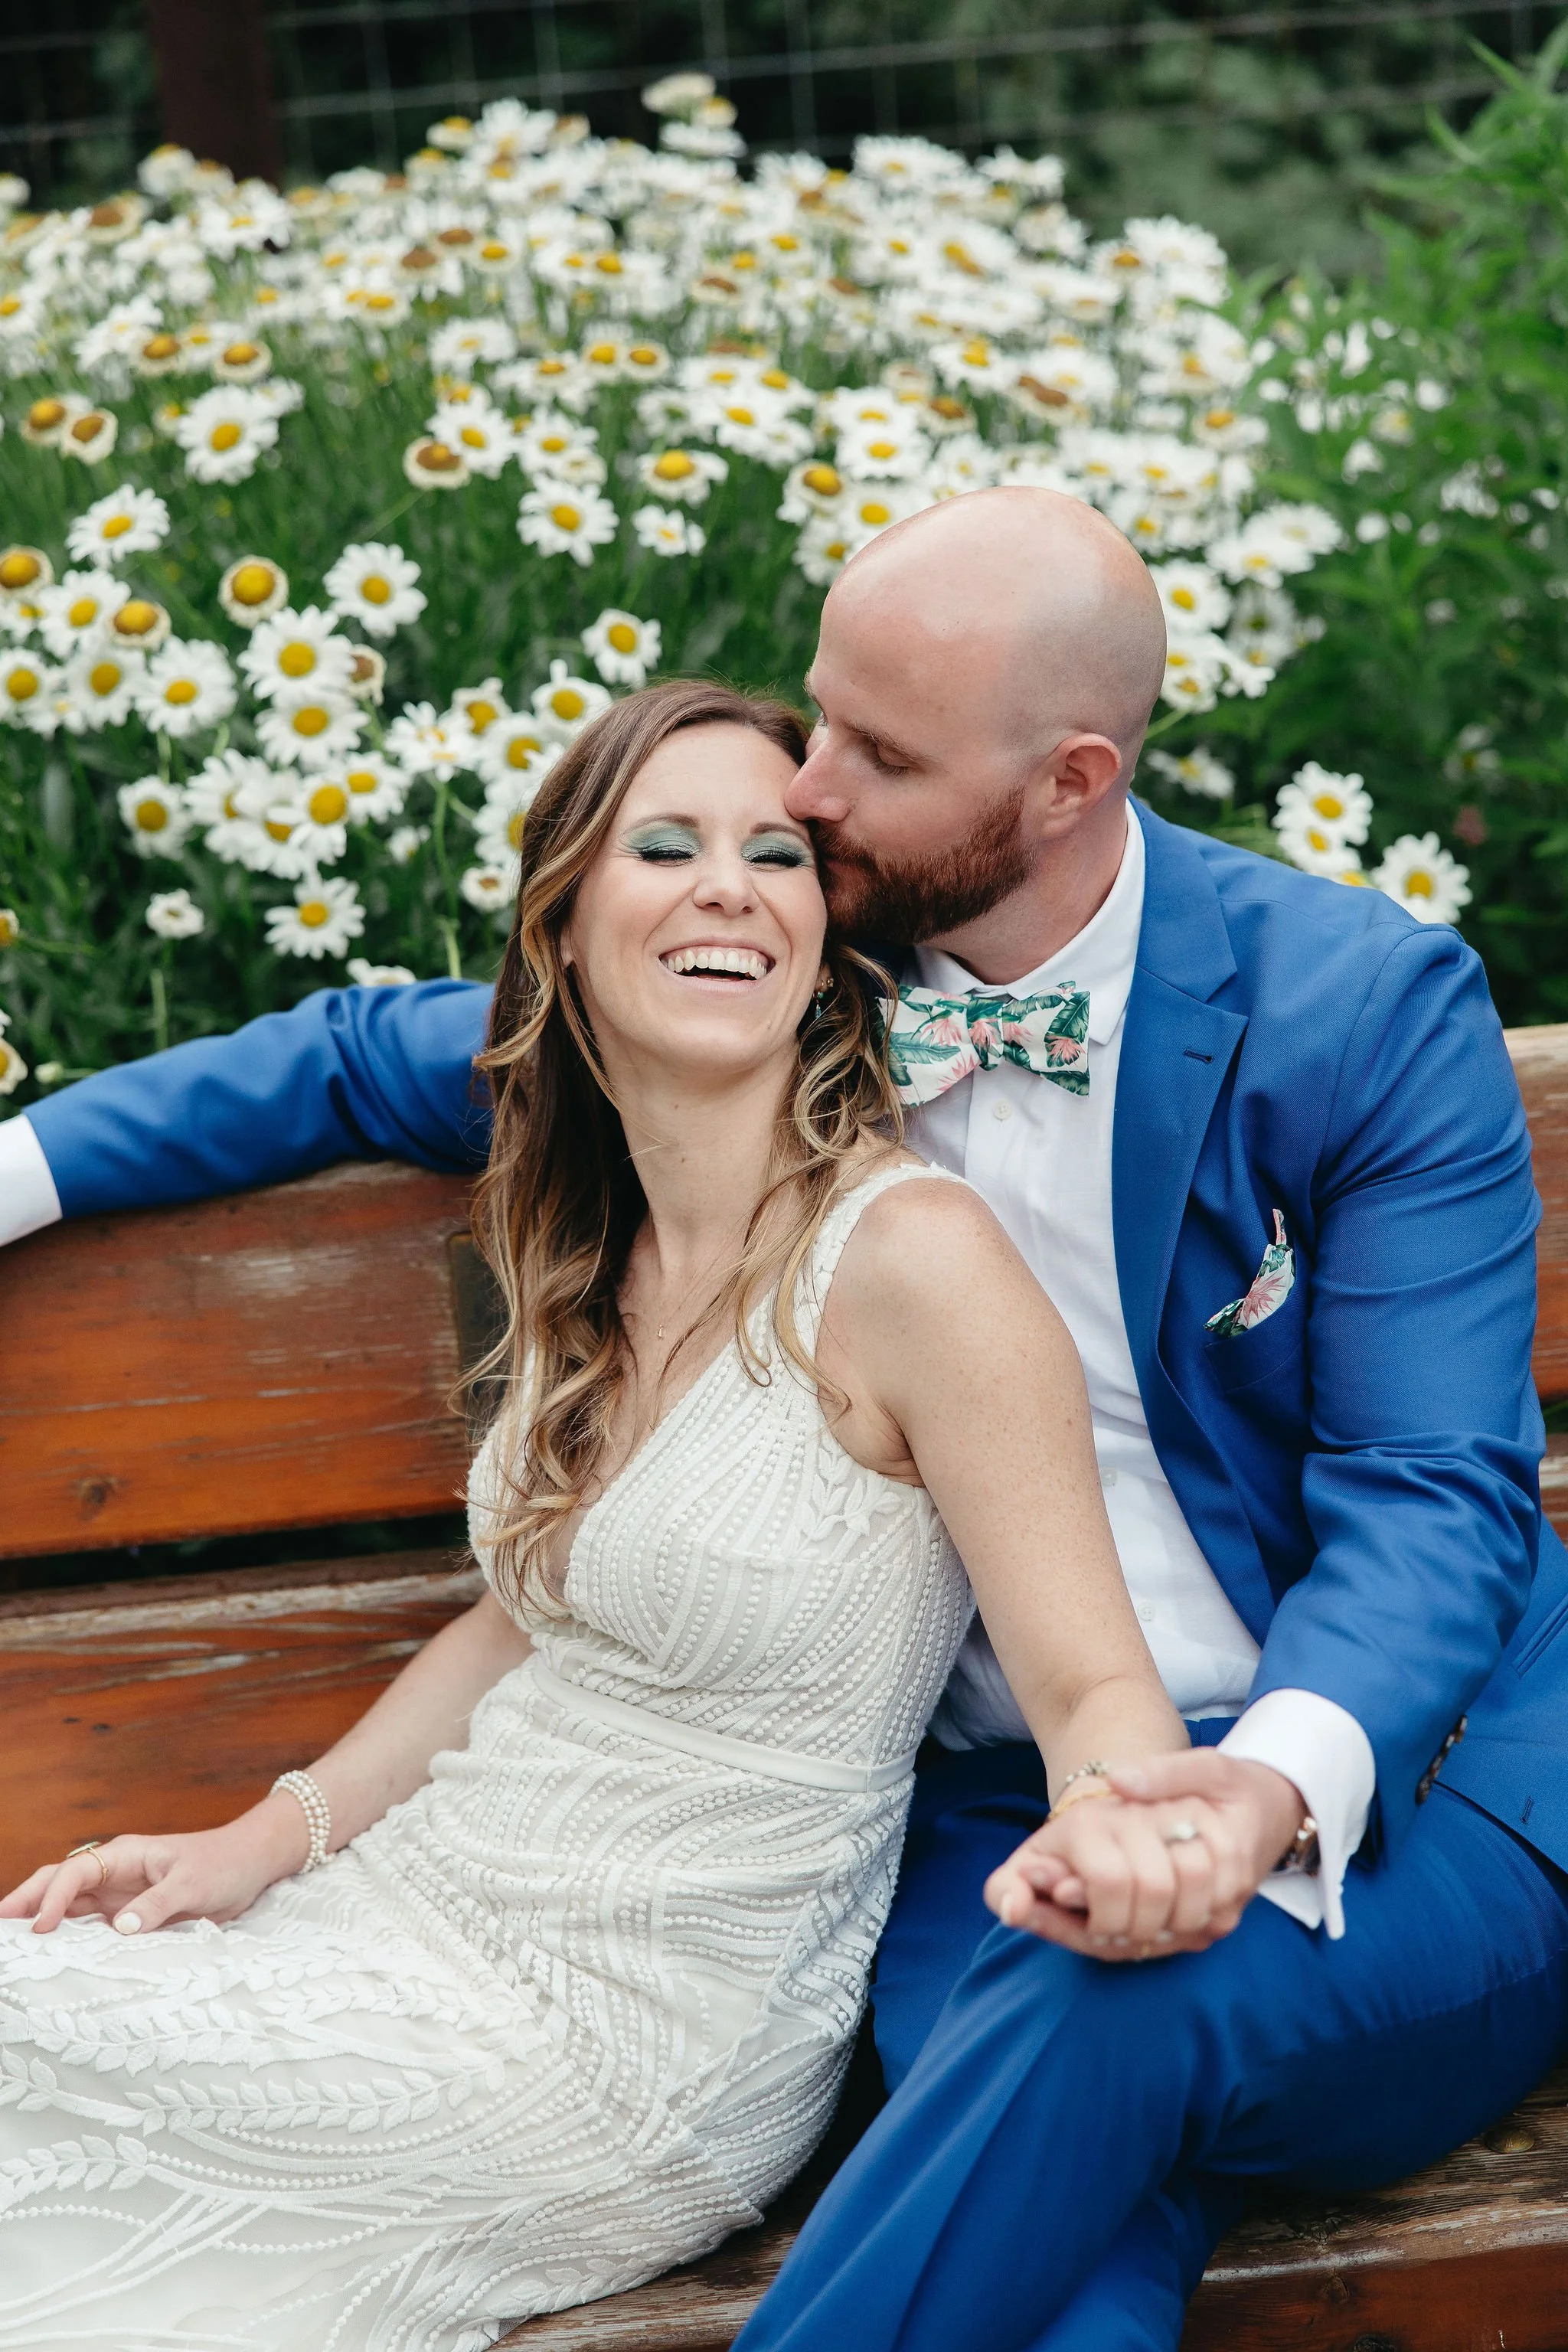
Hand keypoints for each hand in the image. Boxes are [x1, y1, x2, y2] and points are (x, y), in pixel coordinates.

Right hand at [0, 1799, 309, 1937]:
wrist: (249, 1866)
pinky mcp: (130, 1913)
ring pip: (70, 1904)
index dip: (54, 1897)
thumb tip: (120, 1928)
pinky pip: (93, 1924)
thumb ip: (157, 1904)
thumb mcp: (193, 1884)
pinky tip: (54, 1953)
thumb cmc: (222, 1865)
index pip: (76, 1871)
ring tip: (15, 1943)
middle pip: (60, 1882)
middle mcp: (116, 1872)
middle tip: (0, 1925)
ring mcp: (120, 1893)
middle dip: (27, 1899)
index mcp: (126, 1855)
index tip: (40, 1927)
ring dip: (42, 1918)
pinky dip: (70, 1935)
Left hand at [983, 1752, 1306, 1962]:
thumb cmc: (1235, 1789)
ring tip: (1057, 1902)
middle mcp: (1222, 1898)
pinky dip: (1119, 1935)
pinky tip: (1086, 1919)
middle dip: (1090, 1913)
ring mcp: (1214, 1922)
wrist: (1271, 1817)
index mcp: (1224, 1852)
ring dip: (1101, 1928)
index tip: (1051, 1878)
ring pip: (1148, 1940)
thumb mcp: (1208, 1766)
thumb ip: (1165, 1772)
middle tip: (1046, 1890)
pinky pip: (1158, 1944)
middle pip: (1144, 1923)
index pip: (1156, 1880)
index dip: (1097, 1884)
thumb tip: (1118, 1780)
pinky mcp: (1206, 1934)